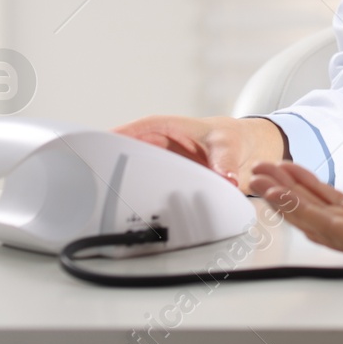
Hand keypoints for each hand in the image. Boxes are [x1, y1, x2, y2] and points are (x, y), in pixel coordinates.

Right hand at [113, 114, 286, 193]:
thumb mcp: (229, 144)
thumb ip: (225, 161)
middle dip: (111, 168)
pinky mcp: (164, 183)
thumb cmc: (231, 137)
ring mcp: (158, 165)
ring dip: (123, 188)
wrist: (245, 150)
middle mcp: (156, 146)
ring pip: (132, 175)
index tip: (97, 152)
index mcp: (165, 127)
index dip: (114, 140)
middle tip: (97, 186)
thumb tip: (225, 177)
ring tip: (108, 205)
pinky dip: (138, 201)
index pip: (133, 131)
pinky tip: (129, 216)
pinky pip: (146, 191)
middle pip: (125, 156)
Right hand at [248, 162, 342, 267]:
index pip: (341, 205)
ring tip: (258, 181)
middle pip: (322, 213)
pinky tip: (284, 196)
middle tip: (256, 172)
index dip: (311, 188)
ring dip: (286, 201)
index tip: (287, 169)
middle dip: (288, 192)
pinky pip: (333, 228)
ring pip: (319, 222)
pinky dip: (304, 211)